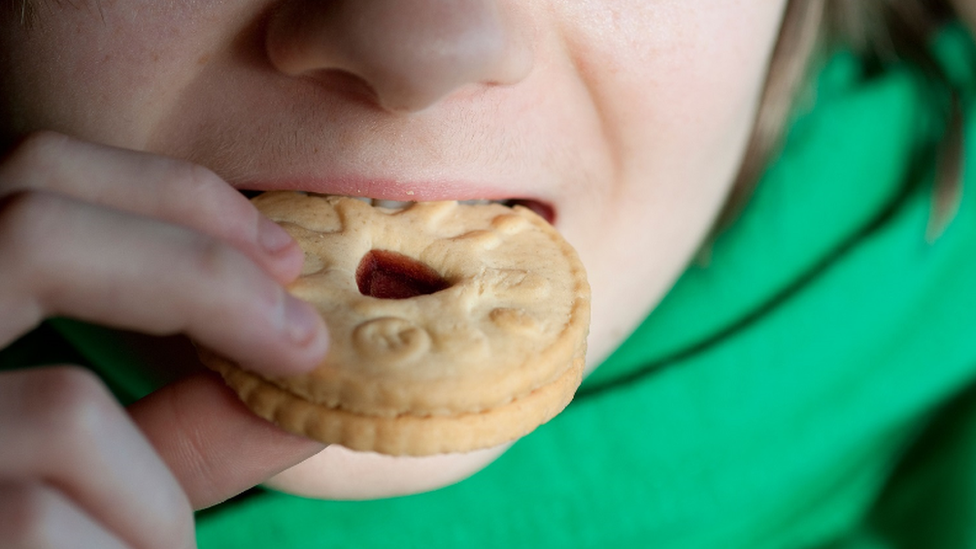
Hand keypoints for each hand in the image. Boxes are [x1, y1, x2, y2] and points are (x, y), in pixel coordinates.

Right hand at [0, 131, 329, 547]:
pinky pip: (45, 523)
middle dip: (200, 273)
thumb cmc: (49, 544)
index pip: (35, 176)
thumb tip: (311, 372)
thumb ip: (191, 423)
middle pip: (31, 224)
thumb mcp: (112, 480)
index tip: (281, 256)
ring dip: (153, 500)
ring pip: (62, 412)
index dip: (170, 194)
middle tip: (302, 339)